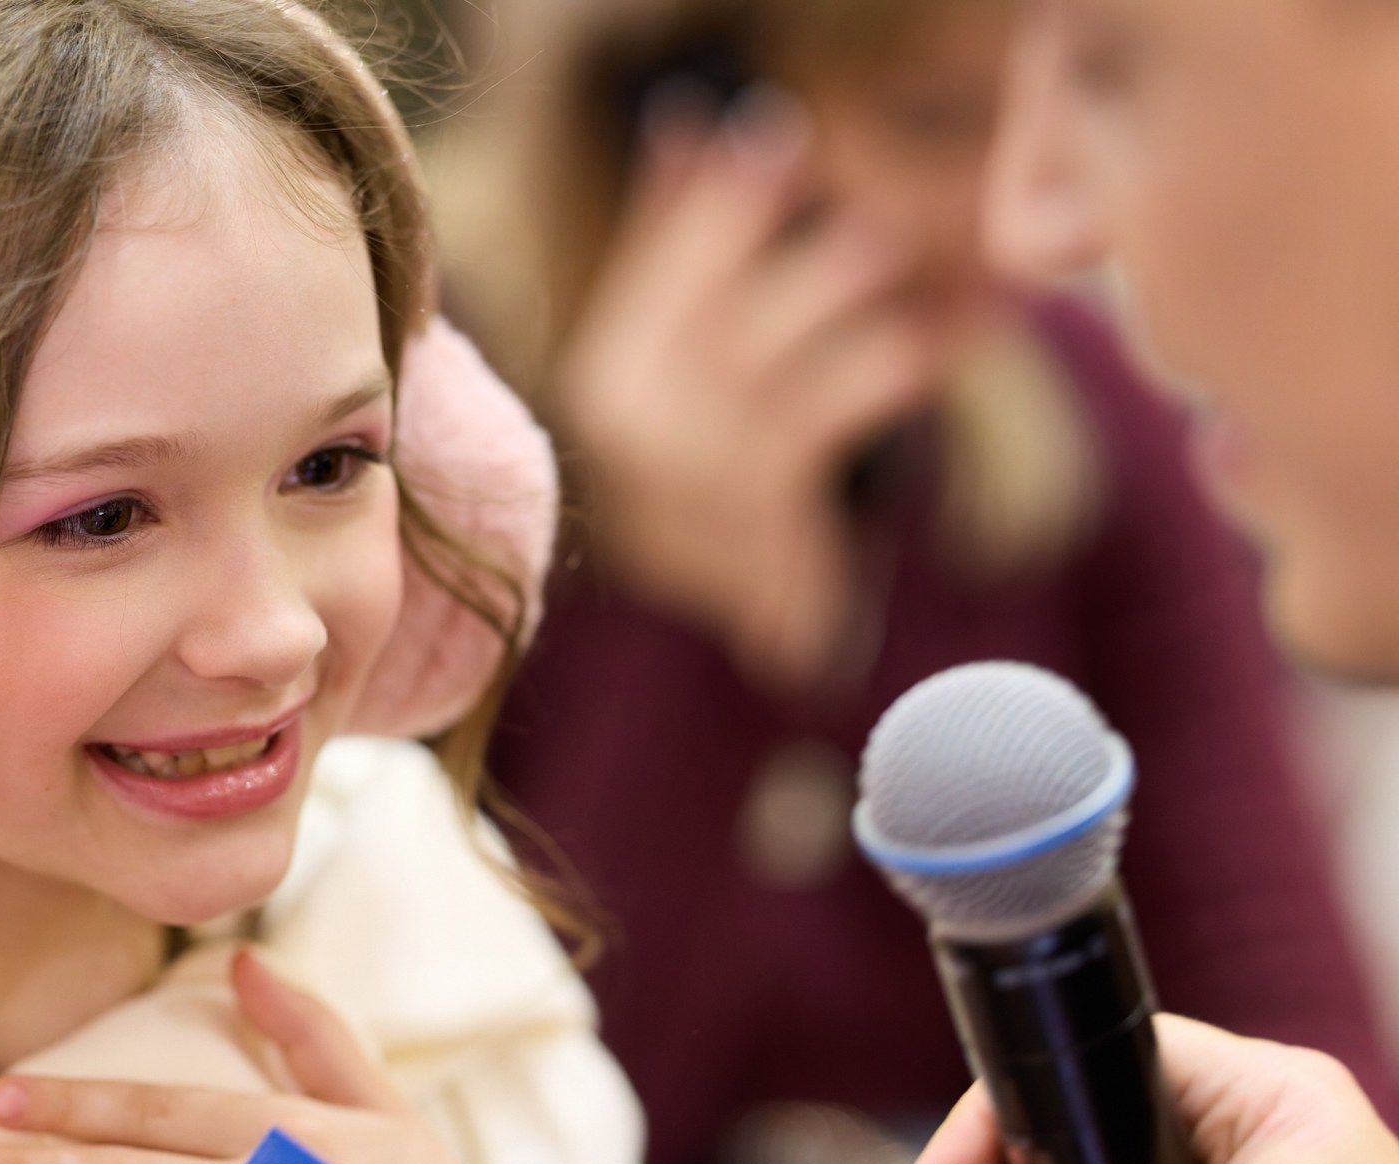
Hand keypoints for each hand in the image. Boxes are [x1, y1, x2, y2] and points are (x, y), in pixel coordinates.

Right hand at [556, 98, 942, 692]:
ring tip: (942, 284)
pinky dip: (892, 370)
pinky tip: (945, 340)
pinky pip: (826, 417)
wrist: (698, 646)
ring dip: (864, 315)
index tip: (776, 135)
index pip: (660, 259)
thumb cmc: (710, 478)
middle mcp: (630, 419)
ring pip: (777, 359)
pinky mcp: (752, 518)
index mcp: (607, 368)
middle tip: (885, 223)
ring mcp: (686, 473)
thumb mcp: (675, 364)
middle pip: (722, 306)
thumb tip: (688, 127)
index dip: (720, 198)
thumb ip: (677, 247)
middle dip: (804, 256)